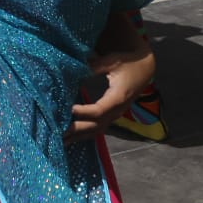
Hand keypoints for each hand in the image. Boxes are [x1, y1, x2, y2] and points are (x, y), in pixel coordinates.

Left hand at [67, 19, 155, 140]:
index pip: (98, 111)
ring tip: (60, 141)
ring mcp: (114, 116)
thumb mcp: (112, 61)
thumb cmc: (128, 63)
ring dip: (78, 136)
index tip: (68, 109)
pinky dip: (83, 133)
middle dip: (76, 130)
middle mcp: (116, 111)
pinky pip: (97, 128)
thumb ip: (95, 65)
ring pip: (95, 130)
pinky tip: (71, 137)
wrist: (145, 69)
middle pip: (95, 125)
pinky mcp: (112, 116)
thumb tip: (75, 67)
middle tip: (57, 133)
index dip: (83, 112)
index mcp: (117, 99)